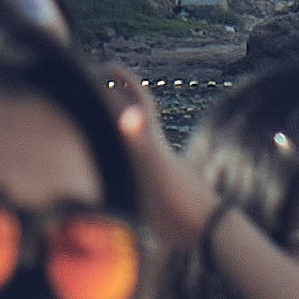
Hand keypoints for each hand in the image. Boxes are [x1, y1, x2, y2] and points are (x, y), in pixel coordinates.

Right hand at [99, 67, 211, 245]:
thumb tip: (131, 113)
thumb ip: (143, 139)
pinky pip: (127, 170)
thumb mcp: (157, 165)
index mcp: (152, 141)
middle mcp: (150, 152)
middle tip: (95, 86)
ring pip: (129, 144)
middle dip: (115, 101)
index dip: (127, 83)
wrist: (203, 232)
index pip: (140, 103)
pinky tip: (106, 168)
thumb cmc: (182, 198)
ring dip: (114, 131)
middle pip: (132, 119)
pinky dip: (116, 163)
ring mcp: (150, 172)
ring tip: (95, 123)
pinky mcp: (148, 193)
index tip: (110, 66)